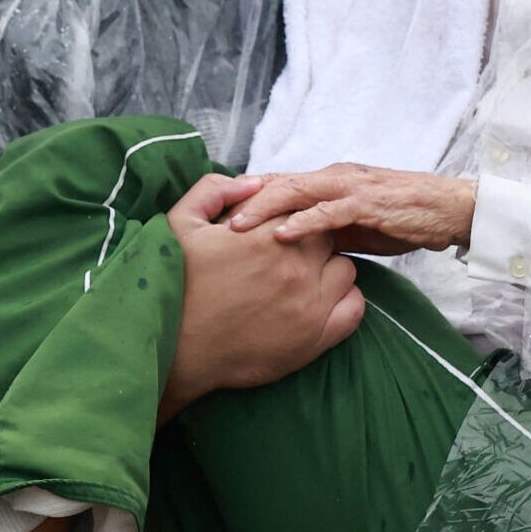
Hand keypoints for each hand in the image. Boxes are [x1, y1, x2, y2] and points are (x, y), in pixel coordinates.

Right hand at [160, 171, 362, 418]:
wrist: (176, 349)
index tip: (272, 236)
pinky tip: (319, 304)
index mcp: (265, 235)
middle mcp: (294, 266)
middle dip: (310, 243)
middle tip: (285, 259)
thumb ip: (215, 189)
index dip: (289, 220)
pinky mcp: (316, 338)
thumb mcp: (180, 224)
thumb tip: (254, 182)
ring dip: (328, 271)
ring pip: (345, 270)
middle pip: (326, 238)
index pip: (301, 211)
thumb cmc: (176, 286)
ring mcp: (310, 304)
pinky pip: (355, 308)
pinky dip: (344, 301)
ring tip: (301, 282)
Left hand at [224, 164, 476, 256]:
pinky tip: (282, 235)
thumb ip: (322, 231)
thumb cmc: (401, 218)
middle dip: (242, 202)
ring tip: (236, 227)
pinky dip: (303, 222)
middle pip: (276, 184)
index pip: (277, 185)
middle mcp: (332, 177)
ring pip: (296, 192)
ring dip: (263, 208)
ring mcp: (349, 187)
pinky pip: (328, 212)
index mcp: (326, 182)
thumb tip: (291, 249)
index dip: (245, 200)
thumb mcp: (353, 227)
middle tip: (210, 224)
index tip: (214, 221)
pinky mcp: (367, 203)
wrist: (447, 210)